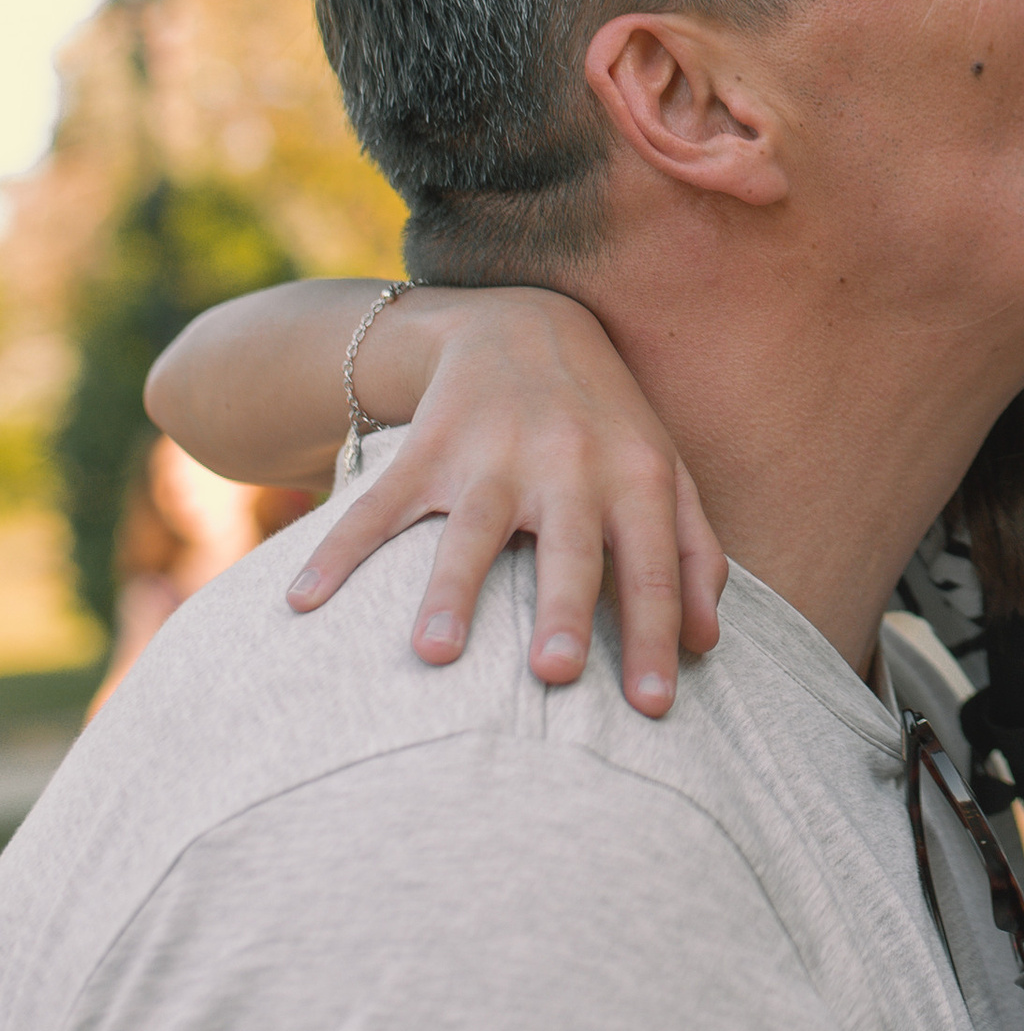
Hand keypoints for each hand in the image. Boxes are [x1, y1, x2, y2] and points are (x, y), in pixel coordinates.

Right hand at [282, 288, 727, 718]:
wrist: (525, 323)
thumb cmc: (608, 424)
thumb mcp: (664, 472)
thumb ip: (692, 553)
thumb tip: (709, 646)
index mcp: (634, 476)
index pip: (651, 566)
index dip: (655, 634)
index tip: (651, 706)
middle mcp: (568, 464)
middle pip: (568, 546)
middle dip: (564, 609)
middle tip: (556, 675)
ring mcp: (492, 455)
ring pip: (471, 529)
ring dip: (452, 591)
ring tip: (436, 655)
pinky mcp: (427, 448)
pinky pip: (380, 506)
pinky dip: (339, 551)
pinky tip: (306, 603)